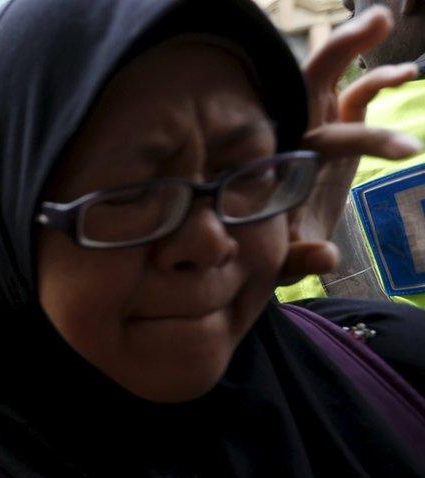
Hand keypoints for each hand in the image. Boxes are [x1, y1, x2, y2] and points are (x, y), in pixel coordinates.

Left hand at [279, 6, 421, 282]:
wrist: (258, 246)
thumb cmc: (263, 252)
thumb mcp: (276, 263)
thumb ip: (298, 260)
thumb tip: (328, 257)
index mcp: (278, 165)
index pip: (321, 140)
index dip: (365, 140)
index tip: (410, 149)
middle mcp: (291, 137)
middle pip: (308, 86)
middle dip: (339, 52)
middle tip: (375, 19)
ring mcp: (310, 129)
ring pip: (325, 81)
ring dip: (353, 49)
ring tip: (384, 18)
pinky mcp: (330, 131)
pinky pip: (350, 98)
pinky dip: (373, 81)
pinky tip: (406, 73)